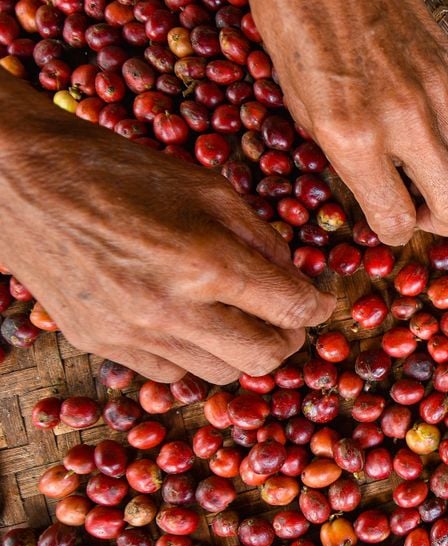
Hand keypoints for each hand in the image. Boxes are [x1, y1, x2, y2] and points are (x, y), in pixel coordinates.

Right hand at [0, 77, 334, 383]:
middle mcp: (173, 309)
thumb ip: (262, 237)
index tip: (319, 301)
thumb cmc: (121, 172)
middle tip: (285, 318)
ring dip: (240, 351)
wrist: (22, 179)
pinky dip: (193, 356)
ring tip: (236, 318)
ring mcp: (134, 334)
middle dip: (287, 339)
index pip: (293, 309)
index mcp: (208, 262)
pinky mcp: (102, 345)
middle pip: (265, 358)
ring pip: (221, 374)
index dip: (317, 307)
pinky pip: (171, 374)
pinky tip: (189, 324)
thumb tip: (298, 277)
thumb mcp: (208, 189)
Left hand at [249, 0, 447, 244]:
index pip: (397, 219)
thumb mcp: (298, 100)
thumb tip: (370, 186)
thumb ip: (341, 152)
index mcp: (353, 134)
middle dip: (439, 222)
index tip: (386, 225)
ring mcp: (436, 91)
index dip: (392, 233)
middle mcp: (404, 119)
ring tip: (426, 175)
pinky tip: (432, 134)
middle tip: (419, 213)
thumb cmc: (291, 20)